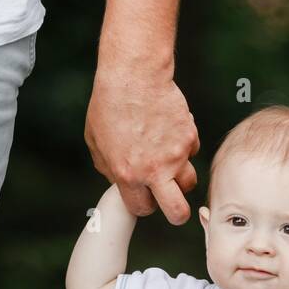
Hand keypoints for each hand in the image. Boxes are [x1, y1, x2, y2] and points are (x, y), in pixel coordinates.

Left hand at [84, 62, 199, 223]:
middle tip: (171, 202)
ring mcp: (176, 155)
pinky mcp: (190, 137)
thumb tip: (121, 182)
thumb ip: (110, 168)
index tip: (144, 196)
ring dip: (180, 178)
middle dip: (176, 213)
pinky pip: (191, 153)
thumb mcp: (96, 142)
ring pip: (190, 183)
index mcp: (129, 175)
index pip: (142, 209)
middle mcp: (155, 170)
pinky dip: (183, 148)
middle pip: (178, 212)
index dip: (143, 204)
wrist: (134, 75)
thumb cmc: (110, 105)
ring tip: (168, 162)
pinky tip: (168, 132)